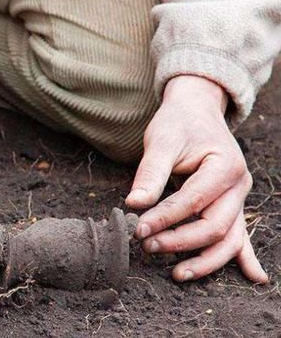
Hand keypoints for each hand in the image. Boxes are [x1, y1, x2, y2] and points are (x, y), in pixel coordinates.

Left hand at [126, 75, 267, 282]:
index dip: (165, 218)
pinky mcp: (231, 205)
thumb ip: (150, 173)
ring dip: (205, 260)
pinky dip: (244, 257)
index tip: (137, 228)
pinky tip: (254, 277)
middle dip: (180, 241)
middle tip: (146, 246)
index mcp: (224, 166)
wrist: (196, 111)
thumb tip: (134, 204)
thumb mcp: (161, 141)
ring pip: (230, 239)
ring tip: (176, 274)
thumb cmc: (178, 124)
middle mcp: (238, 186)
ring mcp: (238, 198)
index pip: (193, 201)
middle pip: (215, 226)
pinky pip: (240, 236)